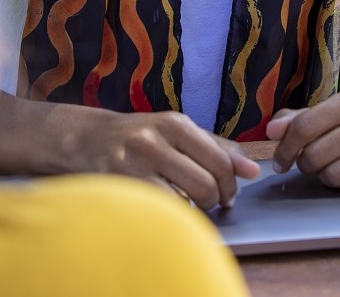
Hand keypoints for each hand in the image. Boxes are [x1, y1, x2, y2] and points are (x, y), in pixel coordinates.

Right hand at [74, 108, 259, 209]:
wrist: (87, 140)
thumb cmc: (140, 137)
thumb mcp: (176, 132)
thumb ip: (216, 148)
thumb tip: (253, 170)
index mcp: (175, 123)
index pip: (220, 160)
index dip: (230, 184)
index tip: (228, 194)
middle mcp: (155, 139)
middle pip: (206, 183)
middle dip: (215, 200)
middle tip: (210, 204)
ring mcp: (134, 164)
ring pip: (185, 201)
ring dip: (194, 212)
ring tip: (189, 206)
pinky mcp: (119, 186)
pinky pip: (159, 211)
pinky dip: (170, 216)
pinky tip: (167, 209)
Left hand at [266, 92, 339, 192]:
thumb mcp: (320, 116)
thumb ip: (292, 121)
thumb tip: (272, 130)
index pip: (304, 126)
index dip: (285, 148)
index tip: (279, 162)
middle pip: (316, 155)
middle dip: (306, 164)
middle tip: (311, 162)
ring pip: (334, 176)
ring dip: (326, 176)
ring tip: (333, 165)